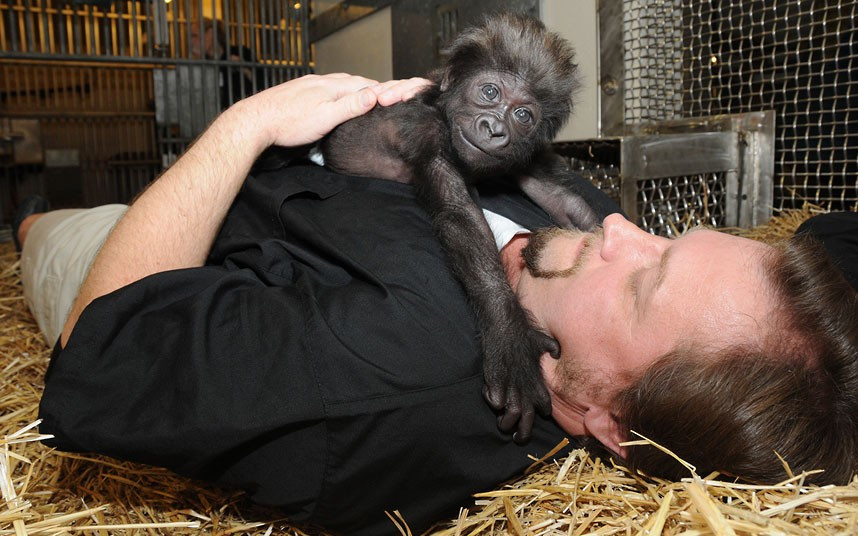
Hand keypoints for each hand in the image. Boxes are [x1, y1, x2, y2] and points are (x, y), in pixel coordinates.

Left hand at [229, 73, 431, 150]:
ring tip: (372, 96)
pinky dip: (343, 92)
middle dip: (378, 87)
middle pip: (359, 83)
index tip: (406, 93)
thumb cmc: (287, 123)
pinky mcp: (302, 91)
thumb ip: (351, 106)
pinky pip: (330, 88)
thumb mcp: (325, 118)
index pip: (369, 86)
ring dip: (360, 89)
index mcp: (334, 87)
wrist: (254, 121)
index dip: (389, 90)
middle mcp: (325, 81)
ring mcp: (312, 85)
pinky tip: (341, 98)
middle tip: (395, 94)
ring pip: (344, 84)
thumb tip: (375, 94)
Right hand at [483, 324, 558, 443]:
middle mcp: (525, 389)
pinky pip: (493, 402)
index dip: (540, 412)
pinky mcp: (494, 383)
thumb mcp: (544, 341)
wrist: (505, 325)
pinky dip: (491, 401)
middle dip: (523, 434)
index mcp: (538, 383)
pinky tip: (490, 395)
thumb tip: (558, 352)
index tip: (534, 414)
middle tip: (518, 438)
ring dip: (505, 423)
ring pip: (509, 417)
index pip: (544, 408)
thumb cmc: (524, 333)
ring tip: (503, 424)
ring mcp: (509, 387)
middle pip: (527, 421)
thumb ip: (552, 349)